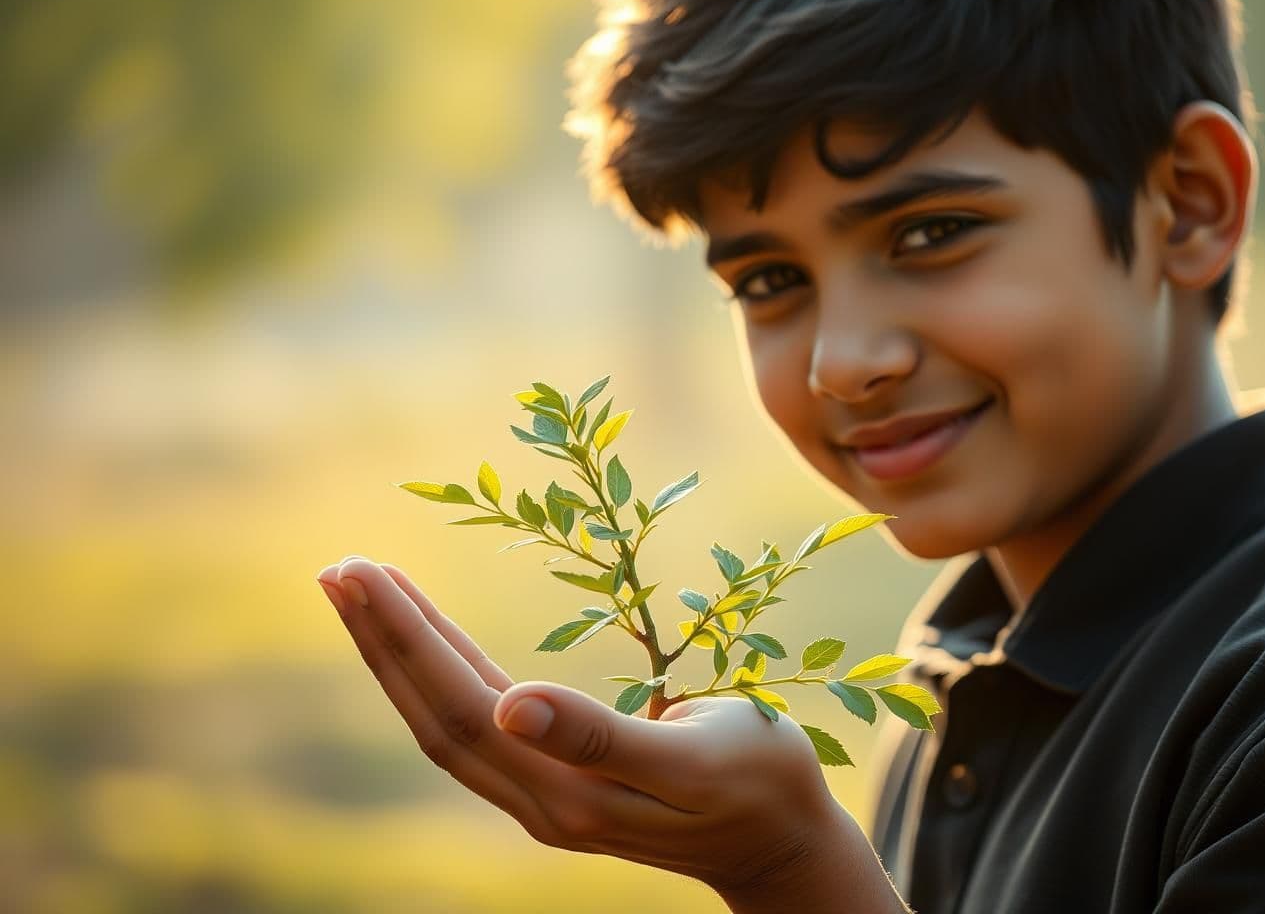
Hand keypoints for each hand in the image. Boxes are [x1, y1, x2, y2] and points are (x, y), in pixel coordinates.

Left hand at [314, 555, 871, 903]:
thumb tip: (512, 705)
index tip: (363, 576)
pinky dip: (446, 669)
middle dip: (384, 639)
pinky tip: (430, 634)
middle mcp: (539, 798)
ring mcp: (544, 792)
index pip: (461, 708)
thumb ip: (601, 736)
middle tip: (339, 568)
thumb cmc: (759, 782)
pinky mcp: (557, 779)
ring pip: (449, 719)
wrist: (781, 840)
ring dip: (402, 653)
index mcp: (567, 791)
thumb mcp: (695, 757)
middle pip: (436, 713)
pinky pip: (481, 720)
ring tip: (362, 589)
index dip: (408, 641)